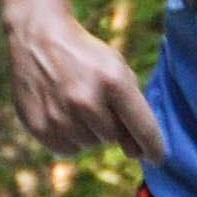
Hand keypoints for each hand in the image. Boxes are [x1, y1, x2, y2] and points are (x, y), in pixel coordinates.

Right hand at [7, 12, 166, 162]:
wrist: (38, 38)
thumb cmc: (87, 58)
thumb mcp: (117, 70)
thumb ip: (133, 110)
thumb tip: (136, 155)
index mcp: (113, 82)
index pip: (143, 128)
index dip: (154, 147)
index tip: (158, 157)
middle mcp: (86, 101)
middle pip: (113, 137)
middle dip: (109, 123)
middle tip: (93, 99)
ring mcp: (60, 116)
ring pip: (90, 144)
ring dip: (87, 130)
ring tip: (74, 102)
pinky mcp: (39, 127)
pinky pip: (67, 150)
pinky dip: (68, 137)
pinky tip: (60, 112)